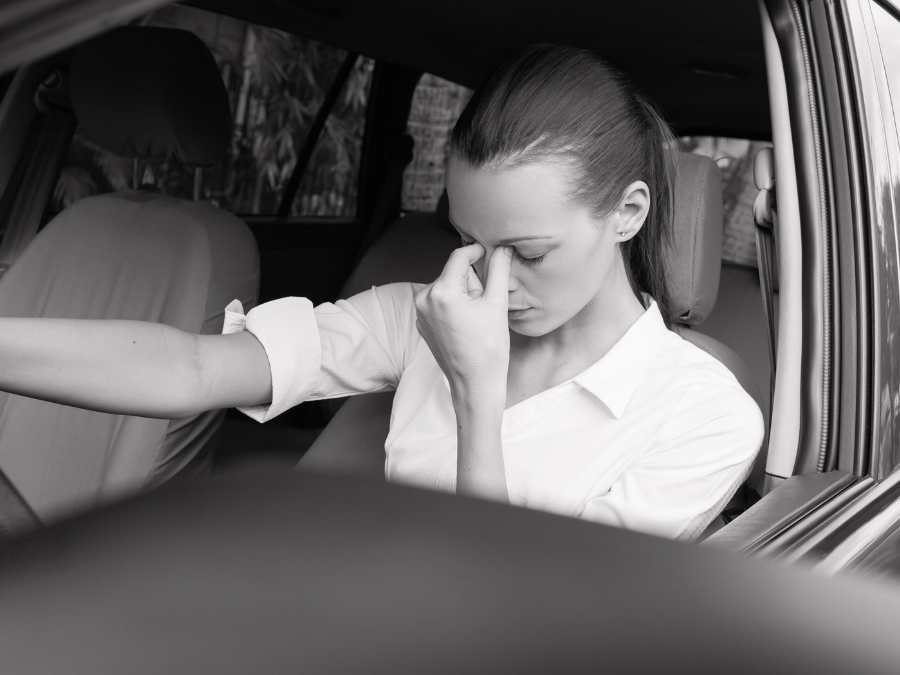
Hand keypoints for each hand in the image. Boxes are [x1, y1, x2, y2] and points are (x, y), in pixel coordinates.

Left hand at [414, 243, 512, 404]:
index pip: (459, 257)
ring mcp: (420, 314)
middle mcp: (424, 299)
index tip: (490, 251)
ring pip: (446, 288)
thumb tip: (504, 248)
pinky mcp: (422, 325)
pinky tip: (466, 325)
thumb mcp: (497, 304)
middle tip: (486, 304)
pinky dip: (454, 307)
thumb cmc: (489, 348)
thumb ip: (499, 270)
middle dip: (471, 282)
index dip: (476, 250)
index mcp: (442, 292)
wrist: (475, 385)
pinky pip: (440, 304)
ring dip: (463, 294)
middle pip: (453, 274)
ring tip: (477, 318)